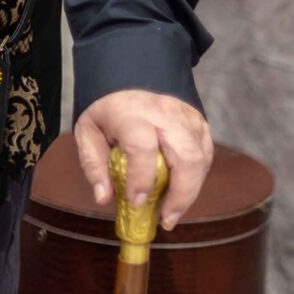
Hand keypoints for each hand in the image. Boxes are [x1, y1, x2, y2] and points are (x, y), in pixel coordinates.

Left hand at [73, 89, 212, 231]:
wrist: (131, 74)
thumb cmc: (108, 108)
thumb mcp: (88, 131)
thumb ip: (94, 165)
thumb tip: (104, 199)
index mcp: (131, 113)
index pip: (142, 146)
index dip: (142, 177)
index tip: (137, 202)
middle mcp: (164, 114)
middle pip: (186, 156)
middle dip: (181, 194)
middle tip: (166, 220)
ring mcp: (187, 118)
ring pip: (200, 159)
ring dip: (190, 191)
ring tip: (172, 212)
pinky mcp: (200, 124)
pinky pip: (206, 156)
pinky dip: (197, 178)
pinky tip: (181, 191)